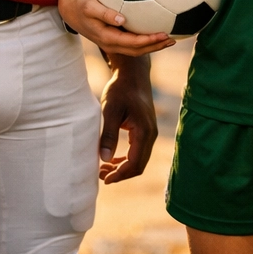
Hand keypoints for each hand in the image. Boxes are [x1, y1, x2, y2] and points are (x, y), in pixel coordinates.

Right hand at [58, 0, 173, 56]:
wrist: (72, 12)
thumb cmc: (81, 5)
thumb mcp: (89, 6)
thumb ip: (104, 12)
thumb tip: (122, 19)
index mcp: (107, 38)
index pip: (133, 43)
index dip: (149, 41)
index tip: (164, 34)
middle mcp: (112, 44)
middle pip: (138, 50)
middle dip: (156, 46)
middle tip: (172, 39)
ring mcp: (113, 43)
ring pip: (137, 49)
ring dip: (154, 46)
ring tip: (170, 40)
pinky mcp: (115, 39)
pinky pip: (134, 44)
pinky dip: (147, 41)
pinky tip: (157, 33)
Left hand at [98, 57, 157, 183]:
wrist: (132, 74)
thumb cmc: (120, 90)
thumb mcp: (110, 111)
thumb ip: (109, 135)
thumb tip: (105, 160)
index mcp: (144, 131)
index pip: (134, 163)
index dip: (120, 175)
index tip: (104, 179)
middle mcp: (151, 134)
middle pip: (139, 165)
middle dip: (121, 174)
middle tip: (101, 175)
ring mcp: (150, 132)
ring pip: (139, 159)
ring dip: (123, 168)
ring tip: (104, 169)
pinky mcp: (146, 130)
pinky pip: (139, 151)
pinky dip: (126, 159)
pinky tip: (112, 159)